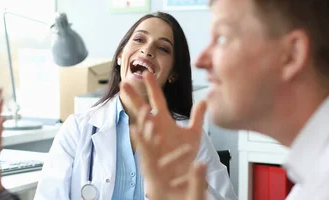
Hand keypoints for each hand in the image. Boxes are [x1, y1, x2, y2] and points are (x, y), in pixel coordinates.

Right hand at [120, 71, 207, 197]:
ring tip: (140, 106)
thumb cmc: (183, 158)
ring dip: (141, 118)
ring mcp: (152, 143)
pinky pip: (146, 147)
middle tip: (124, 84)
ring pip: (144, 128)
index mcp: (164, 122)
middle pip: (142, 110)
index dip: (153, 87)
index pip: (157, 100)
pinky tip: (135, 130)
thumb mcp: (193, 134)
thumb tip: (203, 100)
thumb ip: (197, 117)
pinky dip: (141, 139)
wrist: (179, 178)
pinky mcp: (151, 158)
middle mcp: (155, 130)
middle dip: (134, 98)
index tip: (147, 73)